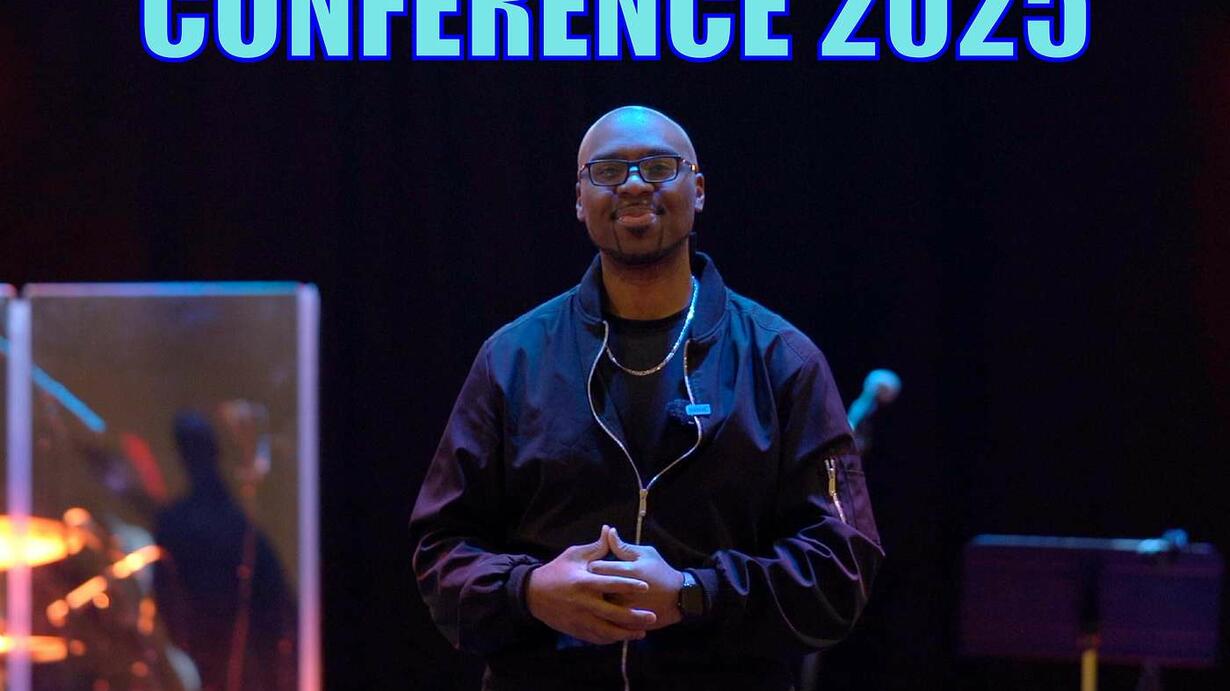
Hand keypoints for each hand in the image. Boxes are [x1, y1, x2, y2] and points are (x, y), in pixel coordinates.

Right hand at [526, 526, 657, 644]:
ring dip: (626, 633)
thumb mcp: (574, 555)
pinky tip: (624, 636)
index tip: (646, 587)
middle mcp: (583, 603)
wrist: (533, 594)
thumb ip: (596, 548)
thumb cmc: (556, 571)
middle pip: (613, 613)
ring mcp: (579, 619)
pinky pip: (597, 638)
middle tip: (652, 617)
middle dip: (634, 617)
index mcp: (584, 582)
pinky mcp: (576, 630)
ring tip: (642, 632)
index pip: (611, 584)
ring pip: (607, 631)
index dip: (629, 585)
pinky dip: (612, 639)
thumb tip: (610, 530)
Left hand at [588, 528, 684, 629]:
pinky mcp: (627, 623)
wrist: (679, 598)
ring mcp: (626, 609)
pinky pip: (607, 620)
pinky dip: (604, 616)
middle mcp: (624, 591)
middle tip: (594, 581)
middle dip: (592, 583)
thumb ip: (623, 546)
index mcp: (628, 571)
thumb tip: (608, 531)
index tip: (596, 567)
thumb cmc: (661, 572)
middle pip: (594, 587)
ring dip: (597, 600)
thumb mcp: (646, 554)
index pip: (596, 567)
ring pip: (598, 605)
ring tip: (599, 596)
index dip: (593, 566)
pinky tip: (605, 611)